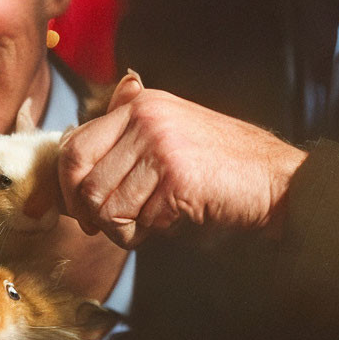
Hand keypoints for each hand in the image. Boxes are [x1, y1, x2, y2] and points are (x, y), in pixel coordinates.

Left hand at [58, 75, 305, 247]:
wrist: (273, 179)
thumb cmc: (220, 165)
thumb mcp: (167, 137)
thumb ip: (123, 146)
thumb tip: (68, 175)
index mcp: (139, 105)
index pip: (75, 144)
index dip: (65, 184)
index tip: (73, 209)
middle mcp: (145, 119)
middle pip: (84, 178)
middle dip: (89, 212)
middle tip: (105, 226)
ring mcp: (160, 147)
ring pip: (106, 205)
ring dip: (121, 228)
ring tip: (146, 224)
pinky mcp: (175, 180)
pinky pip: (137, 221)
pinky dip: (148, 233)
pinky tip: (170, 222)